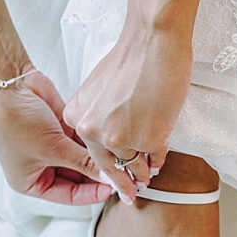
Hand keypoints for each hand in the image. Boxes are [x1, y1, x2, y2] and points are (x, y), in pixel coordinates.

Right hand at [0, 70, 109, 205]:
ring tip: (121, 158)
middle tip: (123, 173)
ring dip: (98, 158)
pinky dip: (94, 141)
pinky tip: (109, 141)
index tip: (115, 189)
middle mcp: (41, 166)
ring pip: (82, 159)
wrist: (8, 85)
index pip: (70, 196)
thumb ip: (84, 163)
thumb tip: (110, 177)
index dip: (93, 194)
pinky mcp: (60, 129)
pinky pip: (82, 141)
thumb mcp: (52, 148)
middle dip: (98, 176)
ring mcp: (51, 147)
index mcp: (30, 182)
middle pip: (78, 179)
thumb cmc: (14, 121)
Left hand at [62, 25, 192, 203]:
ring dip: (143, 172)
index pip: (89, 150)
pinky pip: (156, 158)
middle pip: (109, 165)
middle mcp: (93, 132)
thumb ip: (97, 115)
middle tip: (130, 194)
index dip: (103, 167)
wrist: (152, 41)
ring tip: (148, 178)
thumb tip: (108, 136)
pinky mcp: (149, 140)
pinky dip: (160, 159)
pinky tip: (160, 160)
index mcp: (76, 118)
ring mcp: (121, 139)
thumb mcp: (97, 90)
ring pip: (134, 165)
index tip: (111, 180)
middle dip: (121, 183)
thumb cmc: (130, 59)